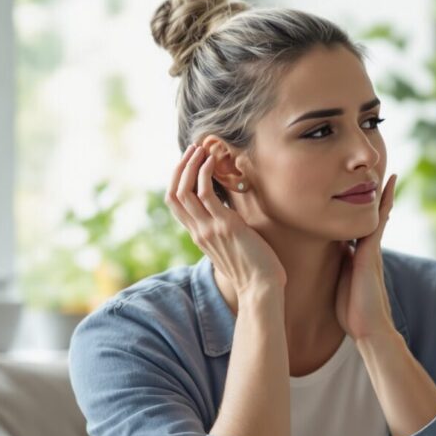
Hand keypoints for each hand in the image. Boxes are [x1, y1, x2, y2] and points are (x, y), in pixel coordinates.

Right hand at [165, 143, 286, 294]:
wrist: (261, 288)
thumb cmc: (254, 269)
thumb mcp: (231, 248)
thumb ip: (223, 232)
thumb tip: (229, 218)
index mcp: (198, 236)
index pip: (175, 204)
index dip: (178, 180)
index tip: (189, 163)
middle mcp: (198, 231)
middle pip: (173, 194)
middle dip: (180, 168)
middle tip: (192, 149)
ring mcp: (208, 229)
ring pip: (184, 190)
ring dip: (190, 165)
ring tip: (202, 148)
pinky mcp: (224, 226)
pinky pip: (205, 194)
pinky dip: (205, 173)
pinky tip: (213, 161)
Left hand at [336, 174, 396, 340]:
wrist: (369, 327)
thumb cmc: (352, 312)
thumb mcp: (340, 282)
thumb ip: (340, 266)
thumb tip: (335, 252)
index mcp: (359, 257)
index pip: (359, 228)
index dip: (360, 211)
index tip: (362, 195)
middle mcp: (368, 250)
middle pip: (373, 218)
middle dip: (377, 199)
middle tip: (382, 177)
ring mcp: (372, 250)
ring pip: (378, 216)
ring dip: (383, 196)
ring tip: (388, 175)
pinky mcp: (373, 251)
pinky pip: (379, 221)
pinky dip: (384, 204)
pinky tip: (387, 187)